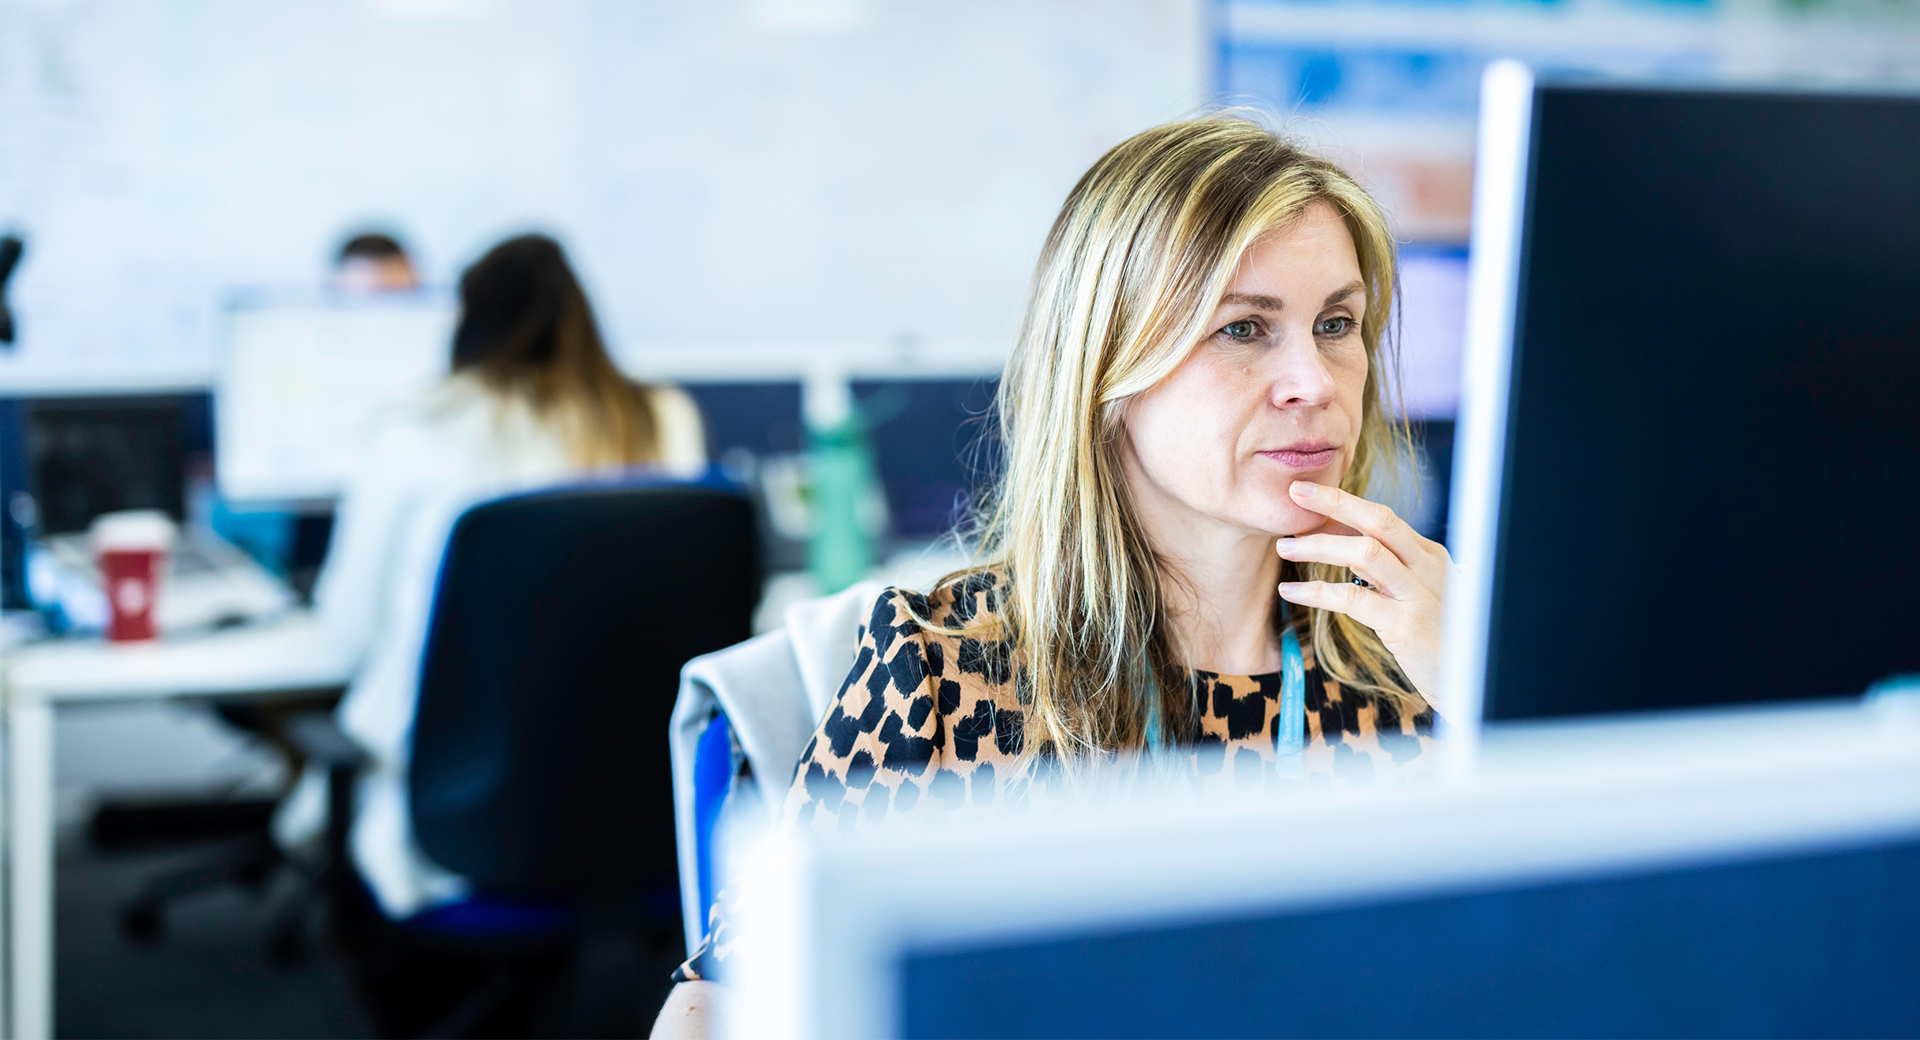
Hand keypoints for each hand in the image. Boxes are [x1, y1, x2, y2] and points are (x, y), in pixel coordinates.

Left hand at [1274, 480, 1451, 713]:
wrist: (1470, 684)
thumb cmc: (1438, 641)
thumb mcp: (1418, 596)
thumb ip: (1388, 571)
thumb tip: (1340, 544)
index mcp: (1430, 557)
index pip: (1385, 519)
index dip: (1344, 504)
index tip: (1310, 493)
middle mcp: (1428, 568)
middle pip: (1379, 521)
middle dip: (1335, 501)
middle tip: (1295, 492)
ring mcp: (1419, 596)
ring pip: (1365, 552)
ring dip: (1319, 546)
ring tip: (1284, 546)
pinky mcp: (1406, 626)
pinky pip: (1353, 598)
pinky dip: (1317, 592)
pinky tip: (1291, 591)